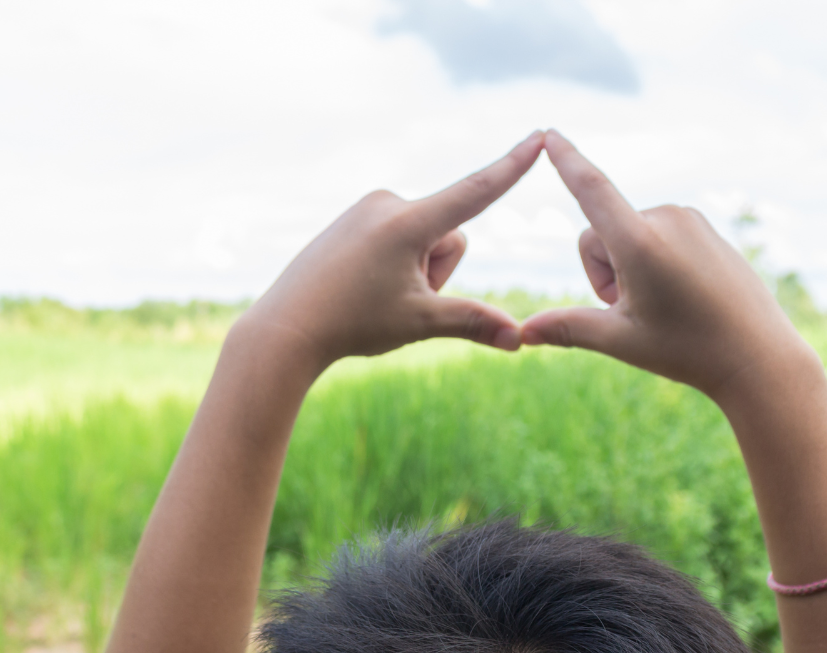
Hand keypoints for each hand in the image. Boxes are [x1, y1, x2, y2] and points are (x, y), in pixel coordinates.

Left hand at [240, 131, 545, 370]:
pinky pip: (397, 236)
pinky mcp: (354, 217)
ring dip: (416, 270)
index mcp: (407, 222)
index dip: (511, 167)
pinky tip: (362, 285)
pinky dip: (393, 263)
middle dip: (438, 271)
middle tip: (398, 299)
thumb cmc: (352, 324)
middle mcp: (388, 202)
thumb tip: (519, 340)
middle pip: (449, 235)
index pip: (474, 191)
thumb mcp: (420, 324)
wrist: (287, 326)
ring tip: (376, 293)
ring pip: (424, 238)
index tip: (539, 138)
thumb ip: (473, 323)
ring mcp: (368, 208)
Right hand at [521, 131, 806, 399]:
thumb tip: (522, 333)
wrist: (758, 356)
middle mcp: (666, 218)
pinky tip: (682, 297)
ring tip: (663, 306)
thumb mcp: (620, 342)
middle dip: (604, 271)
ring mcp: (690, 220)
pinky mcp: (705, 228)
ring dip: (629, 268)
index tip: (550, 134)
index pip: (592, 190)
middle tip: (635, 312)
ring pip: (630, 235)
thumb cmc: (688, 351)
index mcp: (641, 242)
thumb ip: (568, 328)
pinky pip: (659, 237)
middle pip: (602, 232)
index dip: (567, 162)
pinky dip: (655, 264)